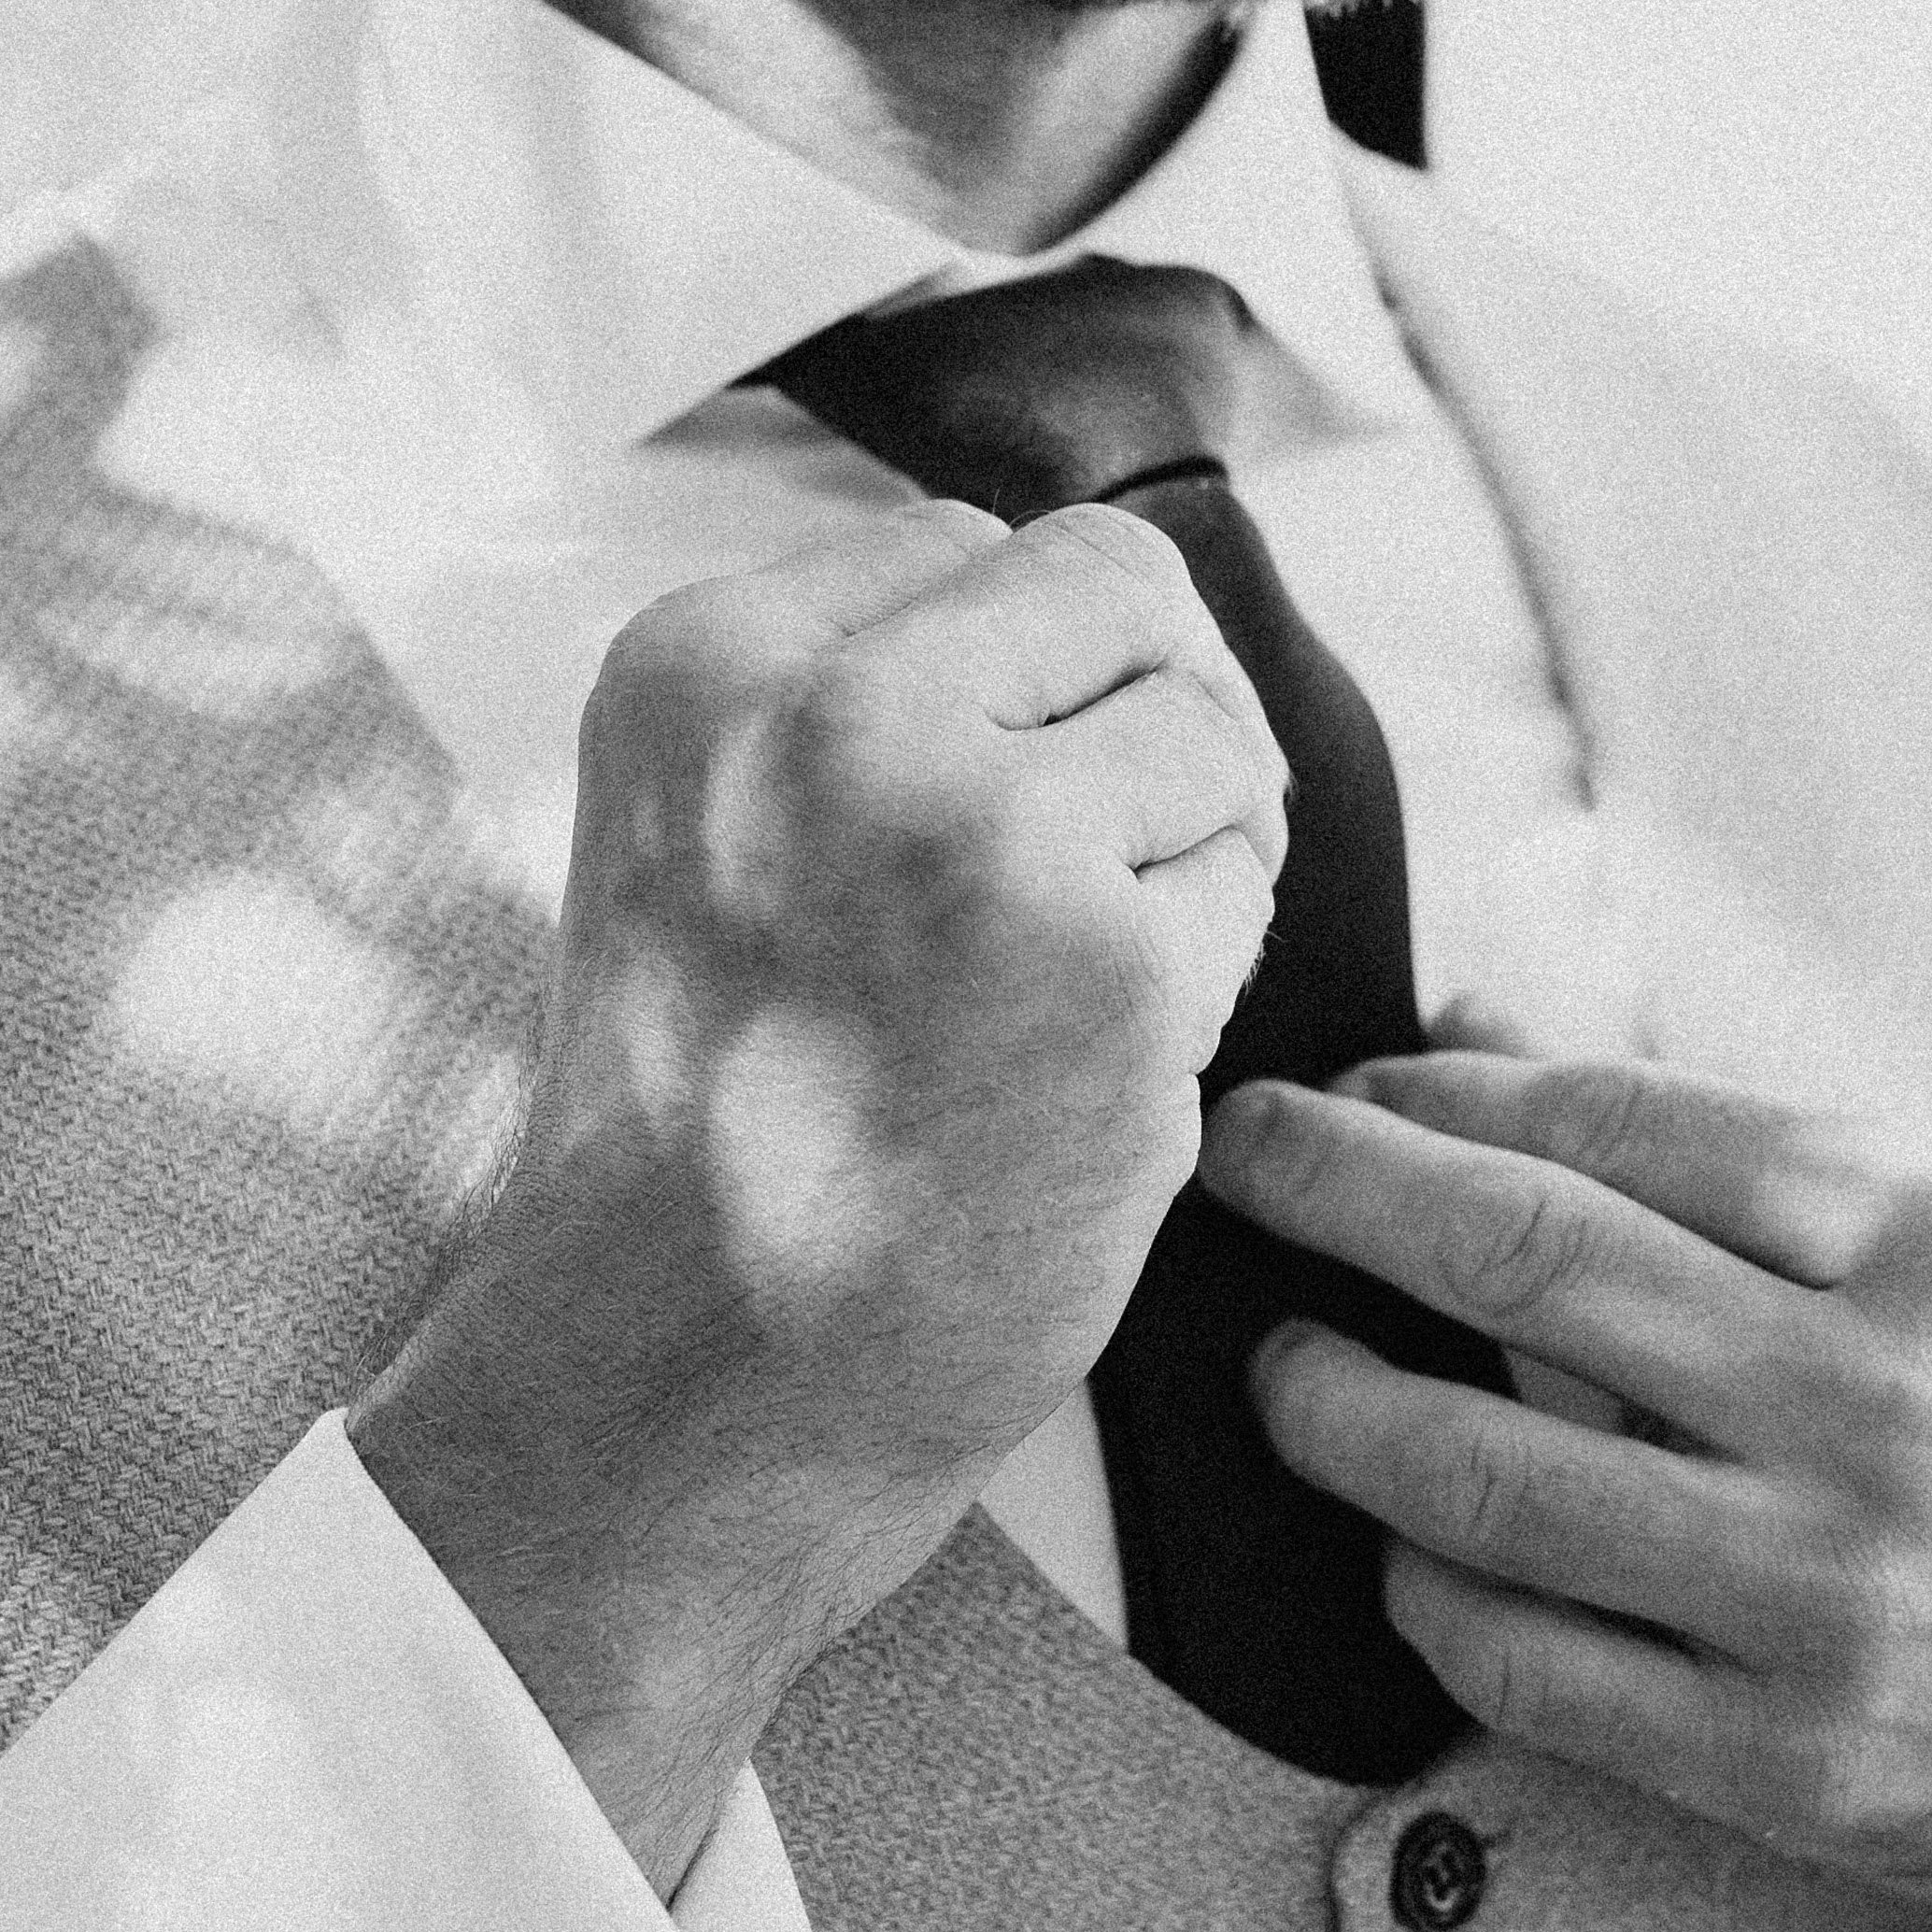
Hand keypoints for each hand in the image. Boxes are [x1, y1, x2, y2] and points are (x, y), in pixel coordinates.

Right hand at [356, 502, 1284, 1882]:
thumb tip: (1082, 597)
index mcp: (704, 659)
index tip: (965, 831)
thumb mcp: (696, 840)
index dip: (1023, 687)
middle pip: (1125, 589)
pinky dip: (1201, 977)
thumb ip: (850, 697)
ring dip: (1182, 858)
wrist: (688, 1384)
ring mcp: (982, 827)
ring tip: (1055, 1000)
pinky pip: (1243, 884)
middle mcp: (832, 708)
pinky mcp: (1112, 958)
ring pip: (1211, 733)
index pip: (973, 546)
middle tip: (1083, 885)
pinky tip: (1082, 1076)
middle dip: (1143, 723)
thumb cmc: (715, 1136)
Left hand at [1201, 1046, 1931, 1931]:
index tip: (1338, 1093)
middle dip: (1330, 1190)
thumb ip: (1723, 1139)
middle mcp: (1881, 1398)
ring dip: (1334, 1405)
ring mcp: (1832, 1590)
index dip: (1433, 1101)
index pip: (1614, 1124)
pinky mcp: (1792, 1761)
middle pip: (1523, 1261)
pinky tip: (1399, 1538)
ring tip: (1284, 1365)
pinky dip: (1420, 1586)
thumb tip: (1475, 1030)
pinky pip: (1519, 1662)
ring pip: (1484, 1480)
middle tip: (1230, 1159)